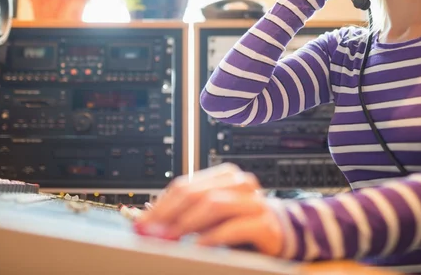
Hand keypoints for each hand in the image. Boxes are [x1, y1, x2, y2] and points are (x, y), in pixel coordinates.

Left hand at [134, 163, 283, 256]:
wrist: (277, 233)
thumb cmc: (238, 223)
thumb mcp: (208, 215)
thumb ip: (182, 213)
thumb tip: (145, 221)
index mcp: (223, 175)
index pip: (184, 185)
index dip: (160, 205)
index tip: (142, 224)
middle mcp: (240, 182)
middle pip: (196, 193)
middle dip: (169, 214)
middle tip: (151, 233)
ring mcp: (254, 200)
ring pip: (214, 204)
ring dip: (187, 223)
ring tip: (170, 239)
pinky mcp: (264, 222)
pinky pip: (233, 227)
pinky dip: (212, 236)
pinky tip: (198, 246)